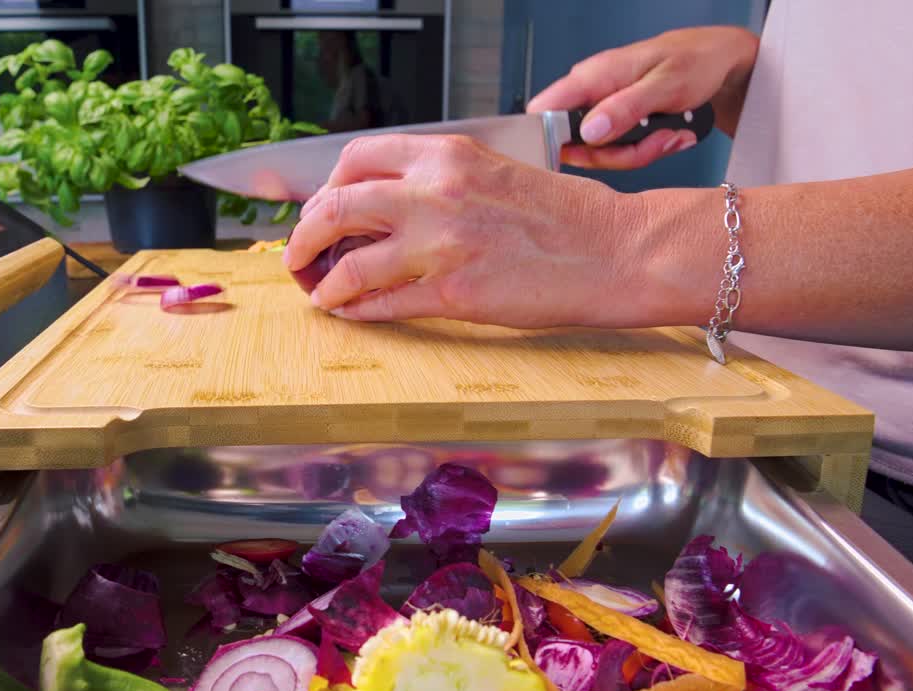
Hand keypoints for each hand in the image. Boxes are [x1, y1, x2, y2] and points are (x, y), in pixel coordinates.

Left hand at [285, 134, 640, 327]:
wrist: (614, 250)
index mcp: (444, 155)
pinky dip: (356, 311)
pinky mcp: (452, 293)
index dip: (326, 189)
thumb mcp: (492, 171)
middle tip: (298, 255)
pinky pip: (381, 305)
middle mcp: (433, 192)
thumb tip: (384, 205)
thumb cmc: (563, 215)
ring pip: (347, 265)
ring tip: (320, 293)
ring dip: (322, 284)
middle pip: (333, 208)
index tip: (322, 210)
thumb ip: (437, 179)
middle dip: (303, 237)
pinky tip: (350, 313)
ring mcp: (439, 245)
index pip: (354, 160)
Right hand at [528, 26, 758, 169]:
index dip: (552, 141)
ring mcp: (603, 113)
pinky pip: (621, 152)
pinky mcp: (617, 126)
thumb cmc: (695, 61)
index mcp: (592, 77)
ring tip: (671, 132)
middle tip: (658, 139)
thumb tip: (588, 132)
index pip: (543, 112)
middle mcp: (590, 96)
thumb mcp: (666, 85)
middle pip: (576, 147)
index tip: (586, 155)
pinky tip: (669, 133)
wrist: (718, 63)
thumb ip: (625, 108)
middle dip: (619, 153)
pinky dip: (649, 150)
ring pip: (603, 155)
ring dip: (641, 152)